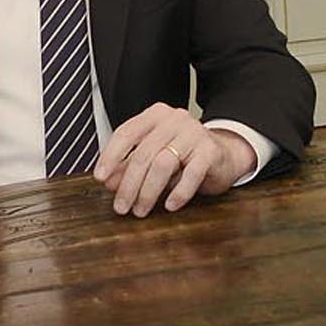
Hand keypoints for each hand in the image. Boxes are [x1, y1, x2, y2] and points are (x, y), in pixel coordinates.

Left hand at [94, 103, 256, 216]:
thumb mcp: (154, 158)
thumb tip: (109, 181)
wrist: (225, 155)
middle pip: (143, 153)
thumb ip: (130, 166)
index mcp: (156, 115)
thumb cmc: (185, 156)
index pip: (126, 132)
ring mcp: (195, 133)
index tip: (100, 177)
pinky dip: (178, 192)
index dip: (110, 156)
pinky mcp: (211, 151)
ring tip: (141, 210)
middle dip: (128, 184)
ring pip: (163, 163)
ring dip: (148, 192)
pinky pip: (191, 174)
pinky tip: (170, 205)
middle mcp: (175, 119)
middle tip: (121, 206)